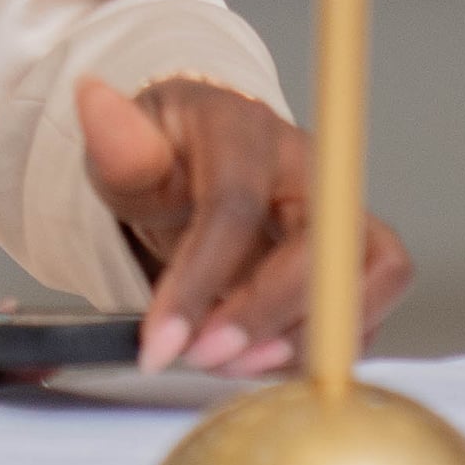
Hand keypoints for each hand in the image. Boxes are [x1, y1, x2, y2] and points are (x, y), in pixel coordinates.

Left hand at [75, 75, 413, 377]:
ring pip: (371, 276)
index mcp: (245, 131)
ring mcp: (344, 211)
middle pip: (323, 242)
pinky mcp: (360, 257)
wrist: (200, 161)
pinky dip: (321, 347)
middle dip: (266, 314)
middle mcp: (311, 166)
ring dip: (307, 337)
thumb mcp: (126, 150)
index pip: (234, 205)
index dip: (200, 278)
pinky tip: (261, 362)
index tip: (160, 342)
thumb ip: (116, 143)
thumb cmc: (166, 156)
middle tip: (206, 358)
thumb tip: (93, 98)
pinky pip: (368, 309)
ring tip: (234, 365)